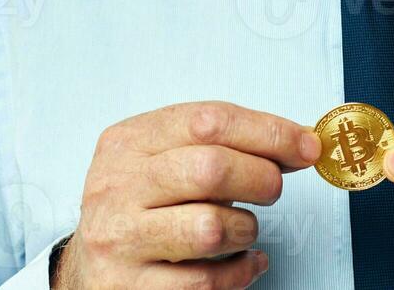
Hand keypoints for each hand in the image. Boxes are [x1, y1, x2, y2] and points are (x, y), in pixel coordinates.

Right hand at [54, 100, 321, 289]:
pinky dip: (240, 272)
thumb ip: (223, 144)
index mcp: (128, 141)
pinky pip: (206, 281)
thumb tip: (299, 145)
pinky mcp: (129, 288)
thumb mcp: (166, 159)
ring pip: (210, 227)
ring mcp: (119, 240)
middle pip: (211, 168)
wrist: (88, 269)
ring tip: (243, 230)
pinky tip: (242, 262)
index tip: (306, 146)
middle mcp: (115, 186)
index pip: (207, 120)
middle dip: (261, 178)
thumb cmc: (142, 208)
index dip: (268, 131)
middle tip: (273, 189)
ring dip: (246, 229)